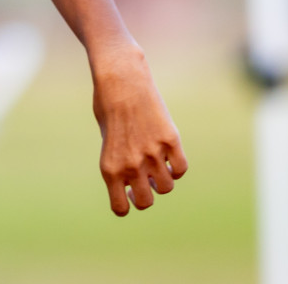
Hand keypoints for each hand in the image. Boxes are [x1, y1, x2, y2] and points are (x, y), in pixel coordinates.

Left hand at [91, 48, 187, 215]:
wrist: (121, 78)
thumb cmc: (109, 105)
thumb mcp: (107, 139)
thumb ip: (120, 162)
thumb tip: (140, 181)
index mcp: (110, 167)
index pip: (121, 209)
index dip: (126, 204)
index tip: (129, 192)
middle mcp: (131, 165)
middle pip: (147, 202)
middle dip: (146, 195)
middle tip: (145, 180)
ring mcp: (152, 153)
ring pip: (166, 187)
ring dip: (162, 180)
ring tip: (156, 164)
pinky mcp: (170, 140)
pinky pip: (180, 169)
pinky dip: (176, 167)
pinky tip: (169, 155)